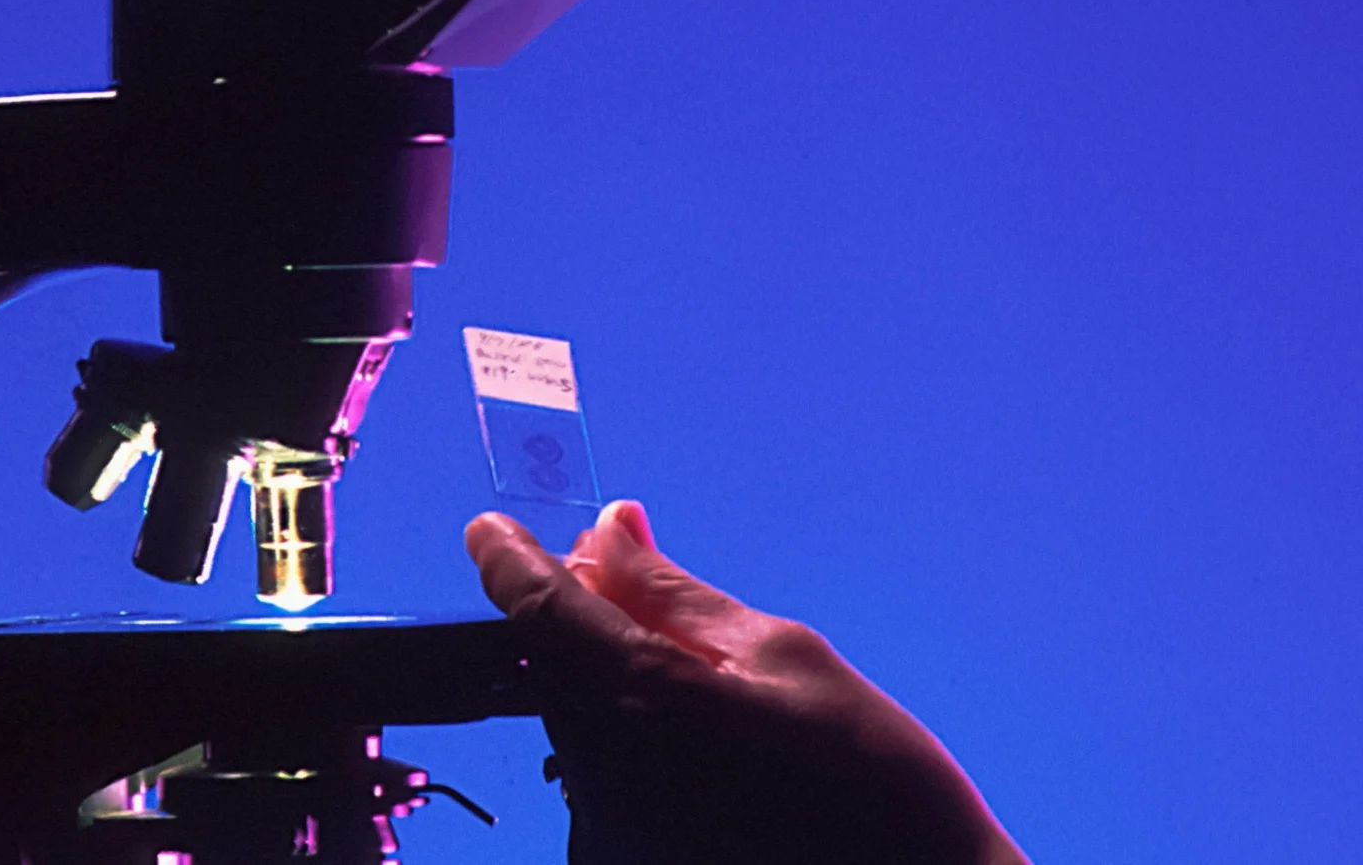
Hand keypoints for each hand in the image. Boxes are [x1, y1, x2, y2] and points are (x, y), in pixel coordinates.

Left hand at [466, 499, 1027, 864]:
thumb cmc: (871, 774)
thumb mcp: (782, 655)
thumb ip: (675, 596)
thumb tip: (609, 533)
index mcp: (644, 702)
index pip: (537, 612)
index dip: (507, 559)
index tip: (491, 529)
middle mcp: (605, 780)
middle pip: (554, 669)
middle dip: (578, 616)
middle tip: (628, 577)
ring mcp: (610, 840)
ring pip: (578, 727)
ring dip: (608, 685)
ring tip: (704, 685)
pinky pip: (603, 787)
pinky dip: (630, 745)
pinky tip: (705, 748)